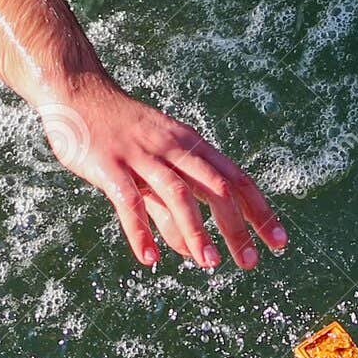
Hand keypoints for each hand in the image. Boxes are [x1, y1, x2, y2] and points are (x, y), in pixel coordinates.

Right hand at [40, 75, 285, 269]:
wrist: (79, 94)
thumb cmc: (122, 134)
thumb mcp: (157, 163)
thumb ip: (172, 207)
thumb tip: (189, 248)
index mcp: (193, 146)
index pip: (237, 180)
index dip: (260, 211)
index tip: (279, 241)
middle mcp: (174, 149)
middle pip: (216, 189)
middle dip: (236, 228)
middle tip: (249, 263)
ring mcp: (142, 156)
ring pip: (178, 195)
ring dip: (196, 231)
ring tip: (210, 263)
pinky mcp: (109, 166)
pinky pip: (129, 202)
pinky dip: (140, 232)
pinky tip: (150, 259)